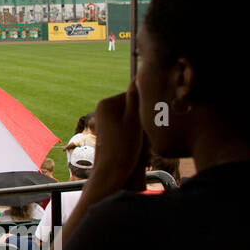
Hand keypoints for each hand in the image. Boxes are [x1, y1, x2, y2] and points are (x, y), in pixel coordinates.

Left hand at [85, 82, 148, 204]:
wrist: (112, 174)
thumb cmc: (123, 147)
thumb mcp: (134, 120)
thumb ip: (136, 98)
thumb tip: (138, 76)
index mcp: (107, 103)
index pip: (135, 96)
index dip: (145, 109)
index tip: (145, 123)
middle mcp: (105, 111)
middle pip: (136, 110)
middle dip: (144, 124)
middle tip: (143, 139)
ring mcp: (108, 124)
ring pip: (137, 124)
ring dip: (143, 135)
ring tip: (140, 147)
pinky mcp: (113, 136)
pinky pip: (132, 134)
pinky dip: (138, 142)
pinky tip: (138, 153)